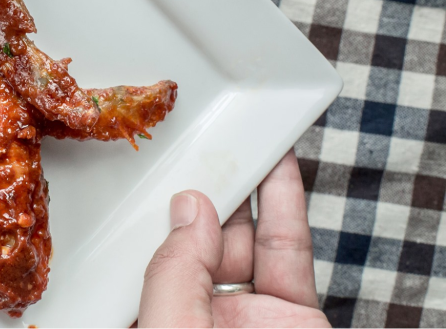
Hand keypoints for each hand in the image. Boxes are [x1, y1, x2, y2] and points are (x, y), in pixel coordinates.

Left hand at [135, 150, 330, 328]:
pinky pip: (288, 250)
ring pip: (246, 234)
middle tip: (203, 140)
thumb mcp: (172, 328)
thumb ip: (175, 273)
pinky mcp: (296, 314)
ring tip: (241, 136)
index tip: (158, 168)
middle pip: (199, 237)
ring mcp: (250, 314)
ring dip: (247, 183)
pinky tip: (279, 164)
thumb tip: (189, 209)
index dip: (155, 210)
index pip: (148, 254)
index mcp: (159, 318)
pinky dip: (286, 202)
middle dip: (202, 187)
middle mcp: (204, 314)